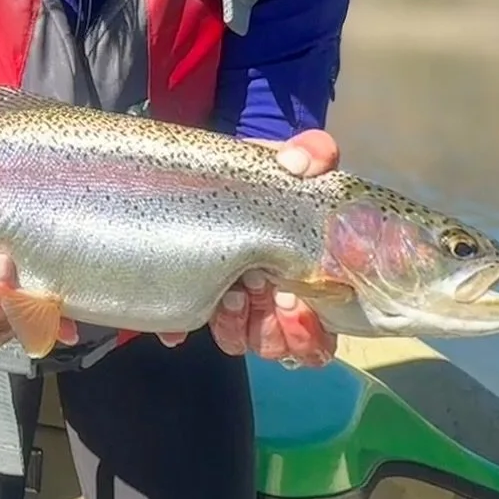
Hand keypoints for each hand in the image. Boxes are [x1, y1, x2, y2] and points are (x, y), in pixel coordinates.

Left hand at [203, 128, 339, 367]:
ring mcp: (235, 304)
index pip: (321, 332)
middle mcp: (274, 299)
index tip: (294, 300)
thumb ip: (312, 153)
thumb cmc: (260, 175)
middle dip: (272, 328)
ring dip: (238, 326)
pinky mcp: (193, 298)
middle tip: (261, 289)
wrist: (211, 171)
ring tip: (230, 295)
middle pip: (284, 346)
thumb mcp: (291, 160)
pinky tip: (177, 324)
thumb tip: (299, 165)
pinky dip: (181, 328)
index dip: (309, 329)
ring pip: (244, 342)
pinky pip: (187, 329)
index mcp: (306, 278)